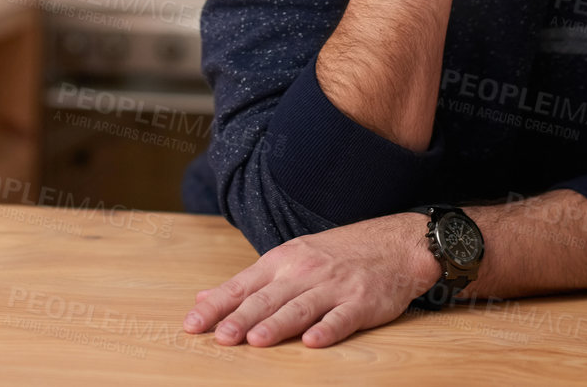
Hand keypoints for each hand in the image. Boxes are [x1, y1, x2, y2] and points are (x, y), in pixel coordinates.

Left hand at [182, 214, 441, 347]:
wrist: (394, 244)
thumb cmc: (336, 255)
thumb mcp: (289, 259)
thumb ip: (248, 283)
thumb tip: (204, 298)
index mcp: (282, 261)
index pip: (242, 286)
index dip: (217, 306)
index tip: (192, 324)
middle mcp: (304, 272)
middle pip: (266, 299)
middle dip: (241, 318)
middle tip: (220, 337)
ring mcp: (333, 286)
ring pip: (299, 308)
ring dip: (276, 324)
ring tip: (255, 341)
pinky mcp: (361, 302)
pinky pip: (341, 318)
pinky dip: (327, 330)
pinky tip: (312, 342)